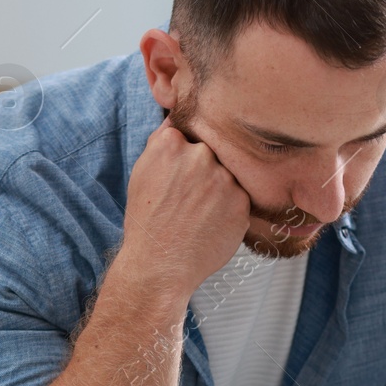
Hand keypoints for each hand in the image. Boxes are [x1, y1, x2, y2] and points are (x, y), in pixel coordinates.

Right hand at [118, 118, 249, 302]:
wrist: (159, 265)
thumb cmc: (148, 221)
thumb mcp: (143, 173)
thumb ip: (162, 142)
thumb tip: (178, 120)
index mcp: (170, 144)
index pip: (189, 134)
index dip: (185, 157)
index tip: (178, 177)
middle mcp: (199, 155)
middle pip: (211, 152)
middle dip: (204, 171)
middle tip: (188, 200)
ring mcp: (223, 178)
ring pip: (227, 175)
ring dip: (218, 190)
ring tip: (198, 215)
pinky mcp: (241, 201)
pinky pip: (239, 197)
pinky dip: (229, 209)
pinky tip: (210, 224)